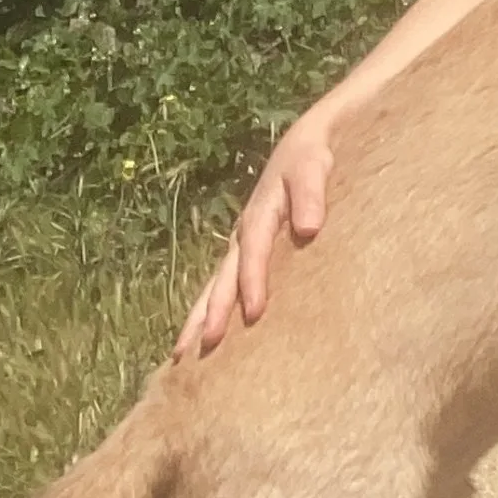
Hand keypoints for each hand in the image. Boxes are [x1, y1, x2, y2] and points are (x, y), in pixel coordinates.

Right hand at [174, 109, 335, 357]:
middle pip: (224, 274)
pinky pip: (223, 283)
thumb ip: (311, 193)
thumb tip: (309, 228)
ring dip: (200, 316)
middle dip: (214, 309)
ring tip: (182, 353)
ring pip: (215, 284)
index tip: (254, 312)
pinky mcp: (246, 251)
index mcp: (261, 212)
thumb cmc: (314, 156)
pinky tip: (201, 337)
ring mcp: (241, 243)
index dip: (253, 279)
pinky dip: (210, 308)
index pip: (255, 249)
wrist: (305, 143)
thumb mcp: (315, 165)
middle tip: (204, 344)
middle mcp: (244, 231)